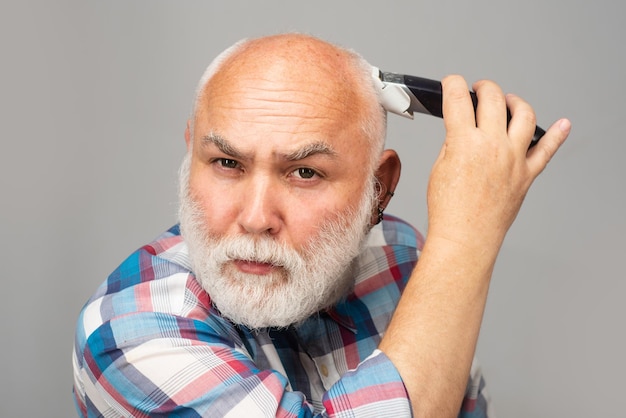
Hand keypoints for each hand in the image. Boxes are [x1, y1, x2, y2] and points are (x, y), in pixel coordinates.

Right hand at [426, 75, 570, 253]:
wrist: (466, 237)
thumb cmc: (449, 210)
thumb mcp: (440, 168)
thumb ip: (454, 143)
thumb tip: (463, 129)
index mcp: (464, 142)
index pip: (458, 99)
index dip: (453, 84)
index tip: (452, 83)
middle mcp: (493, 146)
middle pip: (494, 98)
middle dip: (484, 87)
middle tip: (478, 89)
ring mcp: (513, 159)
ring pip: (525, 115)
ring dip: (516, 102)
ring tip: (509, 101)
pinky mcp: (526, 174)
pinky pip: (547, 150)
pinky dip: (558, 135)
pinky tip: (563, 125)